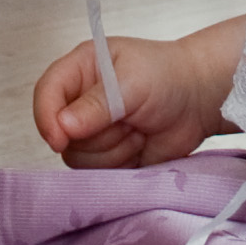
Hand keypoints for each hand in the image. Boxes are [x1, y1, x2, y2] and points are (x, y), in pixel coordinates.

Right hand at [31, 24, 235, 168]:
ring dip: (114, 149)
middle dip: (98, 134)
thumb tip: (63, 126)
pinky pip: (99, 173)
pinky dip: (122, 162)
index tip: (61, 139)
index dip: (47, 118)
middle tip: (130, 117)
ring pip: (79, 158)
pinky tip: (140, 144)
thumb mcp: (132, 81)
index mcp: (79, 70)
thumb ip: (97, 104)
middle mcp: (79, 102)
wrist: (199, 100)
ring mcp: (92, 132)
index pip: (46, 93)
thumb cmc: (168, 77)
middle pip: (61, 135)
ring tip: (138, 128)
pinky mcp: (107, 157)